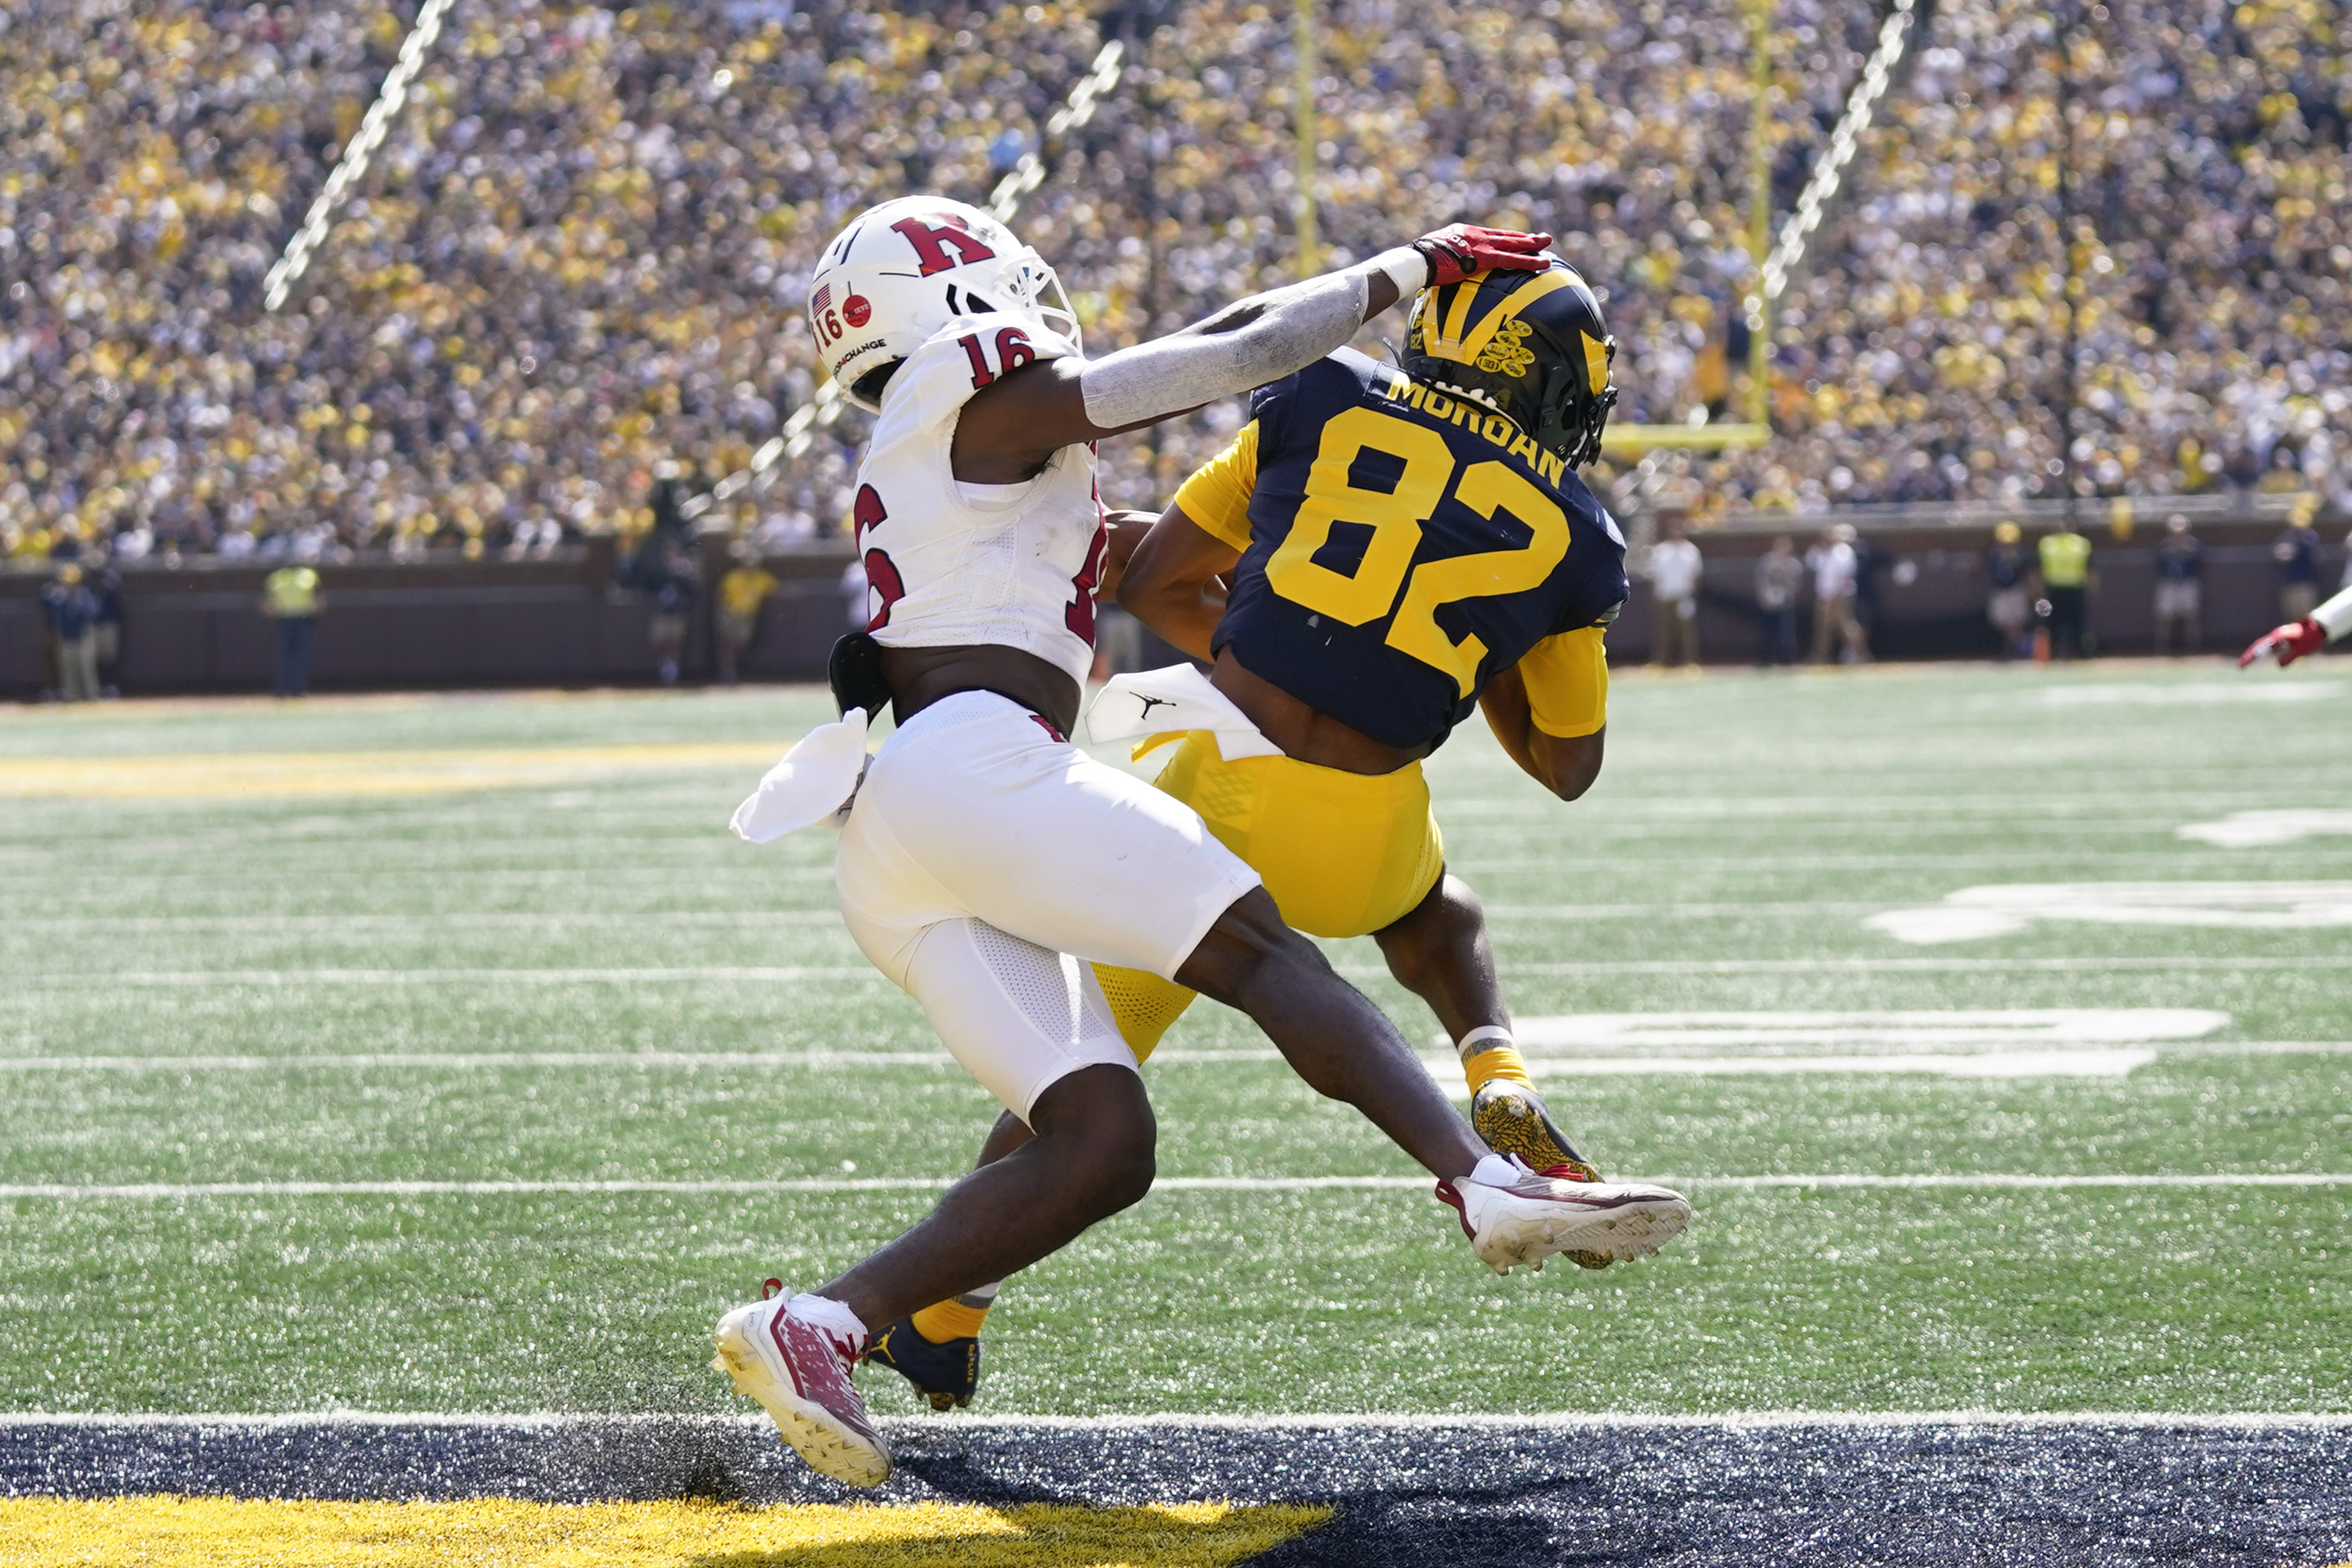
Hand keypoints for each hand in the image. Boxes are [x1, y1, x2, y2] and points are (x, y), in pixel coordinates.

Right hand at [1412, 225, 1552, 287]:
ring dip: (1532, 244)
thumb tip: (1440, 273)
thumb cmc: (1419, 263)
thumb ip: (1444, 261)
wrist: (1416, 261)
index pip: (1490, 235)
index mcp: (1463, 233)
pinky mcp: (1484, 257)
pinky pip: (1512, 259)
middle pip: (1505, 236)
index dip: (1506, 237)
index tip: (1518, 238)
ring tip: (1547, 243)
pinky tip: (1543, 263)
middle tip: (1542, 237)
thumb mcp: (1434, 256)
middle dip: (1524, 237)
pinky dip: (1528, 261)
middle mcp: (1475, 234)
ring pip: (1513, 244)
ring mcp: (1481, 244)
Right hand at [2239, 617, 2325, 667]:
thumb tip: (2278, 665)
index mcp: (2278, 636)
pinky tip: (2271, 655)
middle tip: (2240, 667)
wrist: (2320, 626)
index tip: (2241, 667)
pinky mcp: (2284, 639)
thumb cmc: (2311, 636)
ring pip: (2265, 645)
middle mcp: (2276, 635)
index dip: (2250, 657)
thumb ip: (2289, 658)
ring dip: (2258, 653)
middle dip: (2249, 656)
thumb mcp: (2301, 650)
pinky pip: (2272, 646)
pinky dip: (2268, 651)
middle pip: (2258, 646)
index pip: (2260, 648)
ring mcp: (2279, 636)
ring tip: (2250, 661)